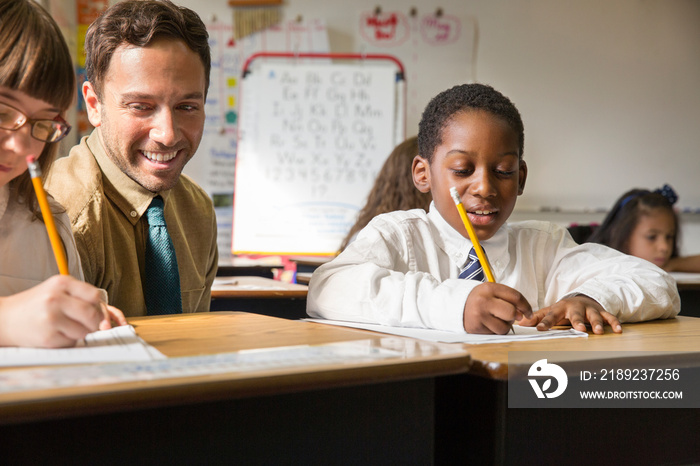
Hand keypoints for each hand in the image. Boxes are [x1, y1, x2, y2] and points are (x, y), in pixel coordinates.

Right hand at [0, 275, 125, 347]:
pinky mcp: (47, 336)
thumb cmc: (35, 304)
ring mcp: (50, 318)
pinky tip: (55, 334)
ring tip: (65, 327)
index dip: (99, 306)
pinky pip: (71, 342)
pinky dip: (68, 341)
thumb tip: (105, 320)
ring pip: (84, 331)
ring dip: (80, 333)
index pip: (95, 295)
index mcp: (61, 283)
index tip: (96, 312)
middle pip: (92, 314)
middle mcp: (55, 299)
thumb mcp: (55, 290)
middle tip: (87, 324)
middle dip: (94, 323)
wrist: (4, 318)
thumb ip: (80, 298)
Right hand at [464, 283, 532, 333]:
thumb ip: (508, 299)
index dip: (526, 306)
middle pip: (511, 313)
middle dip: (514, 316)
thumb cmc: (479, 299)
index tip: (528, 312)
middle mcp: (484, 301)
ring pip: (504, 327)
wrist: (457, 305)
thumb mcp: (492, 291)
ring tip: (496, 319)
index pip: (515, 297)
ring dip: (505, 325)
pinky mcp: (476, 328)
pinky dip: (495, 330)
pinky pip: (495, 333)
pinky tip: (489, 324)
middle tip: (510, 316)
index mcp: (489, 288)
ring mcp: (479, 316)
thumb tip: (522, 314)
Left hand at [519, 295, 621, 334]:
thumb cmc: (563, 309)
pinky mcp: (601, 311)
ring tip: (599, 332)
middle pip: (576, 314)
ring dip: (597, 323)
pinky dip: (614, 323)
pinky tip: (618, 330)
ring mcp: (589, 309)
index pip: (551, 315)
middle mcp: (575, 308)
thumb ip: (537, 318)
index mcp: (560, 308)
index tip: (539, 329)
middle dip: (578, 321)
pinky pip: (609, 317)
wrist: (582, 297)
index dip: (544, 322)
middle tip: (579, 329)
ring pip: (594, 316)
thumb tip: (520, 323)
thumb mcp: (550, 311)